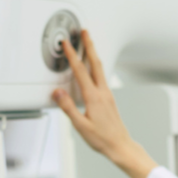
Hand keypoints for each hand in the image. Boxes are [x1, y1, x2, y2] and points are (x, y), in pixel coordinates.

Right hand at [52, 30, 157, 177]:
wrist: (120, 145)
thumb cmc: (102, 139)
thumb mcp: (80, 126)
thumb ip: (68, 108)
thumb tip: (57, 93)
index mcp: (94, 97)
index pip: (80, 72)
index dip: (73, 56)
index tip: (67, 44)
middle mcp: (102, 92)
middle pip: (95, 63)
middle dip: (89, 46)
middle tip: (85, 32)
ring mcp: (107, 94)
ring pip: (100, 68)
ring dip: (93, 54)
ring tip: (89, 44)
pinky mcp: (109, 99)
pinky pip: (102, 77)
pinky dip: (96, 66)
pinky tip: (94, 68)